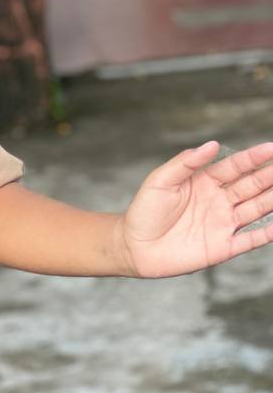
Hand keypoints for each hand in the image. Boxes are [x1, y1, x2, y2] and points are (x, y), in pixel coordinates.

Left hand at [119, 140, 272, 277]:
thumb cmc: (144, 211)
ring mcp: (222, 224)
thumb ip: (185, 163)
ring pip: (256, 209)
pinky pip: (249, 240)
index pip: (235, 167)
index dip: (253, 157)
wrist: (134, 246)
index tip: (271, 148)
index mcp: (204, 182)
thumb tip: (211, 144)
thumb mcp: (160, 181)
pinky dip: (266, 234)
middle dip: (270, 176)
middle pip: (251, 186)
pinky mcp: (222, 247)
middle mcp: (218, 201)